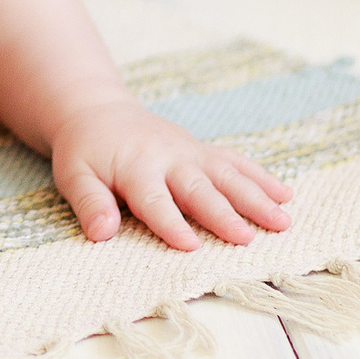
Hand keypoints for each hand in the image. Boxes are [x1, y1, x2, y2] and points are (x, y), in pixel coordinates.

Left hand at [51, 99, 293, 247]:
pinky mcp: (203, 151)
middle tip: (249, 238)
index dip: (171, 224)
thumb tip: (101, 234)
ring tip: (283, 220)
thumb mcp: (74, 175)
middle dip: (225, 213)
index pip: (155, 200)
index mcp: (136, 168)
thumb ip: (88, 203)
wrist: (99, 111)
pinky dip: (261, 177)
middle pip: (199, 189)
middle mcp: (169, 158)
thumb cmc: (85, 152)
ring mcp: (191, 152)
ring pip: (227, 175)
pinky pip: (235, 162)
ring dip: (256, 197)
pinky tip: (285, 194)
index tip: (191, 247)